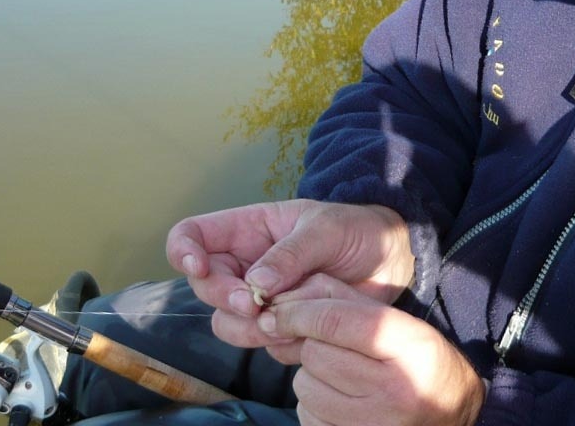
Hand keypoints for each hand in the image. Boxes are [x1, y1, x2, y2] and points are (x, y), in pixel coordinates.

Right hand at [165, 200, 414, 345]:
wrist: (391, 260)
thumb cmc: (356, 231)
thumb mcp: (326, 229)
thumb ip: (292, 253)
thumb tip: (255, 283)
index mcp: (249, 230)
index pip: (192, 235)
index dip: (183, 251)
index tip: (199, 268)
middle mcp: (246, 265)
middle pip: (205, 287)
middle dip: (226, 298)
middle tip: (256, 304)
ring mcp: (261, 299)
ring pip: (228, 323)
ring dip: (249, 327)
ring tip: (287, 318)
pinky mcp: (281, 327)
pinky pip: (263, 344)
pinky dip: (281, 341)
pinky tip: (311, 326)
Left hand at [258, 275, 485, 425]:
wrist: (452, 415)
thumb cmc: (420, 361)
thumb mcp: (399, 322)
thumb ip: (347, 302)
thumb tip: (286, 299)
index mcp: (409, 346)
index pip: (335, 321)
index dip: (298, 313)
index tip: (277, 311)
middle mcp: (396, 389)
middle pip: (316, 353)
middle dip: (312, 344)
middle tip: (330, 346)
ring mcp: (375, 424)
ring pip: (306, 387)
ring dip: (312, 376)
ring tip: (340, 375)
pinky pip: (308, 416)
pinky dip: (314, 405)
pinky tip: (340, 401)